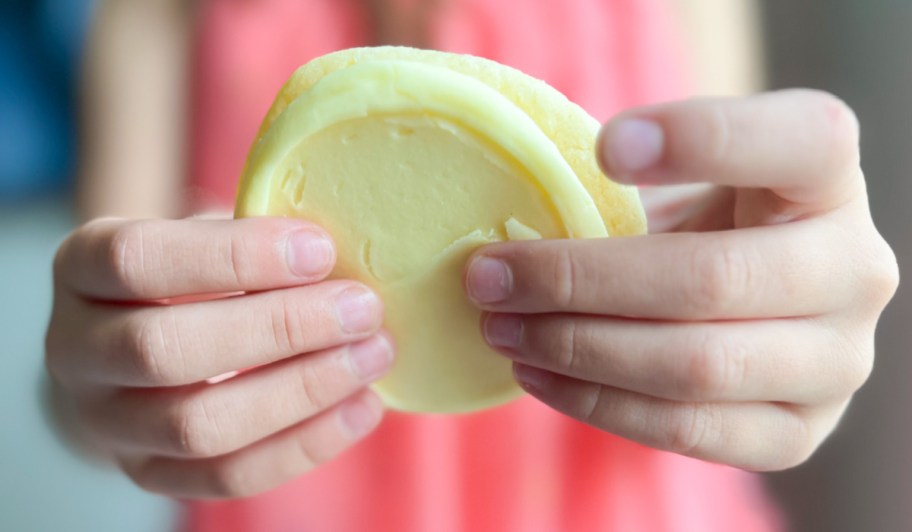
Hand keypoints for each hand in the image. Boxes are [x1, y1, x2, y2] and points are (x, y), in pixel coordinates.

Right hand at [45, 217, 391, 497]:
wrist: (143, 341)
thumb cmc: (193, 272)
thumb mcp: (207, 233)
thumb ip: (254, 237)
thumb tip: (343, 253)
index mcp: (83, 267)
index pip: (138, 261)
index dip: (235, 257)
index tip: (320, 250)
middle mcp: (75, 349)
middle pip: (164, 351)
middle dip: (279, 330)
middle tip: (361, 309)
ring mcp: (105, 423)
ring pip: (197, 426)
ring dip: (301, 390)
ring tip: (372, 355)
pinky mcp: (149, 474)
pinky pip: (227, 477)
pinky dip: (305, 444)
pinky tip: (362, 406)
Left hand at [464, 89, 898, 470]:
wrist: (760, 307)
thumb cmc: (703, 225)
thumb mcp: (682, 183)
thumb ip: (622, 187)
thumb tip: (503, 230)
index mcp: (830, 179)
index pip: (798, 141)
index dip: (703, 139)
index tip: (607, 148)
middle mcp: (856, 271)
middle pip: (708, 281)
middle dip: (576, 280)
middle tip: (488, 276)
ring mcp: (838, 364)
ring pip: (691, 366)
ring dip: (574, 348)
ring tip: (500, 328)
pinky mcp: (797, 433)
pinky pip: (686, 431)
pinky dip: (595, 403)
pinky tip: (535, 373)